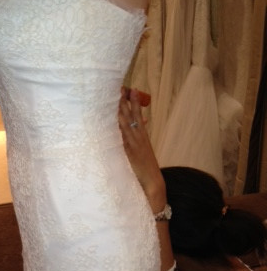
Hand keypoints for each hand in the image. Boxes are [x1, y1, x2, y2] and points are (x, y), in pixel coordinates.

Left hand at [118, 87, 165, 211]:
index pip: (137, 115)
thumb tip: (140, 124)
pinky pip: (125, 136)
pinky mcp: (131, 151)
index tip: (130, 90)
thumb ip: (139, 137)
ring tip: (120, 97)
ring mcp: (135, 143)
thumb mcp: (143, 149)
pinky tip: (119, 118)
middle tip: (123, 88)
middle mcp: (140, 137)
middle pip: (133, 115)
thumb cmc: (146, 167)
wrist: (153, 182)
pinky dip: (122, 126)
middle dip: (127, 101)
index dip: (133, 102)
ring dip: (124, 110)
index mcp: (143, 135)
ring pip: (129, 123)